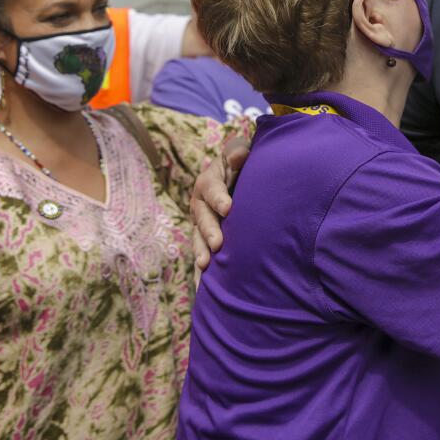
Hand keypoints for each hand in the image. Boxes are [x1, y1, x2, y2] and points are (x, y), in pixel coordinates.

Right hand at [189, 136, 250, 268]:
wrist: (238, 178)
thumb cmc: (240, 162)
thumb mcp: (237, 151)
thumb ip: (237, 151)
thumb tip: (238, 157)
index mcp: (208, 181)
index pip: (212, 189)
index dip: (219, 197)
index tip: (228, 208)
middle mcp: (201, 204)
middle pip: (203, 217)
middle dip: (209, 230)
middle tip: (217, 244)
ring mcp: (202, 223)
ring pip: (199, 238)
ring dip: (201, 251)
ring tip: (205, 265)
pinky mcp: (206, 239)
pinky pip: (202, 254)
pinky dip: (202, 271)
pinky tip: (203, 288)